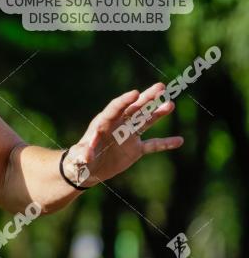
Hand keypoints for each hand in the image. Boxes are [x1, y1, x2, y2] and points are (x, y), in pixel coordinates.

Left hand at [66, 83, 183, 186]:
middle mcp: (118, 126)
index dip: (125, 100)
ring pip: (145, 121)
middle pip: (134, 108)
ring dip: (158, 113)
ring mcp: (128, 136)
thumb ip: (83, 154)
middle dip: (146, 98)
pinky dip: (165, 143)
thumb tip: (86, 157)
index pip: (116, 107)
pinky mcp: (135, 149)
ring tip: (170, 104)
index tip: (135, 93)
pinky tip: (180, 141)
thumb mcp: (79, 157)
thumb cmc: (79, 161)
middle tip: (160, 87)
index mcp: (103, 123)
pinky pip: (153, 145)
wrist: (87, 170)